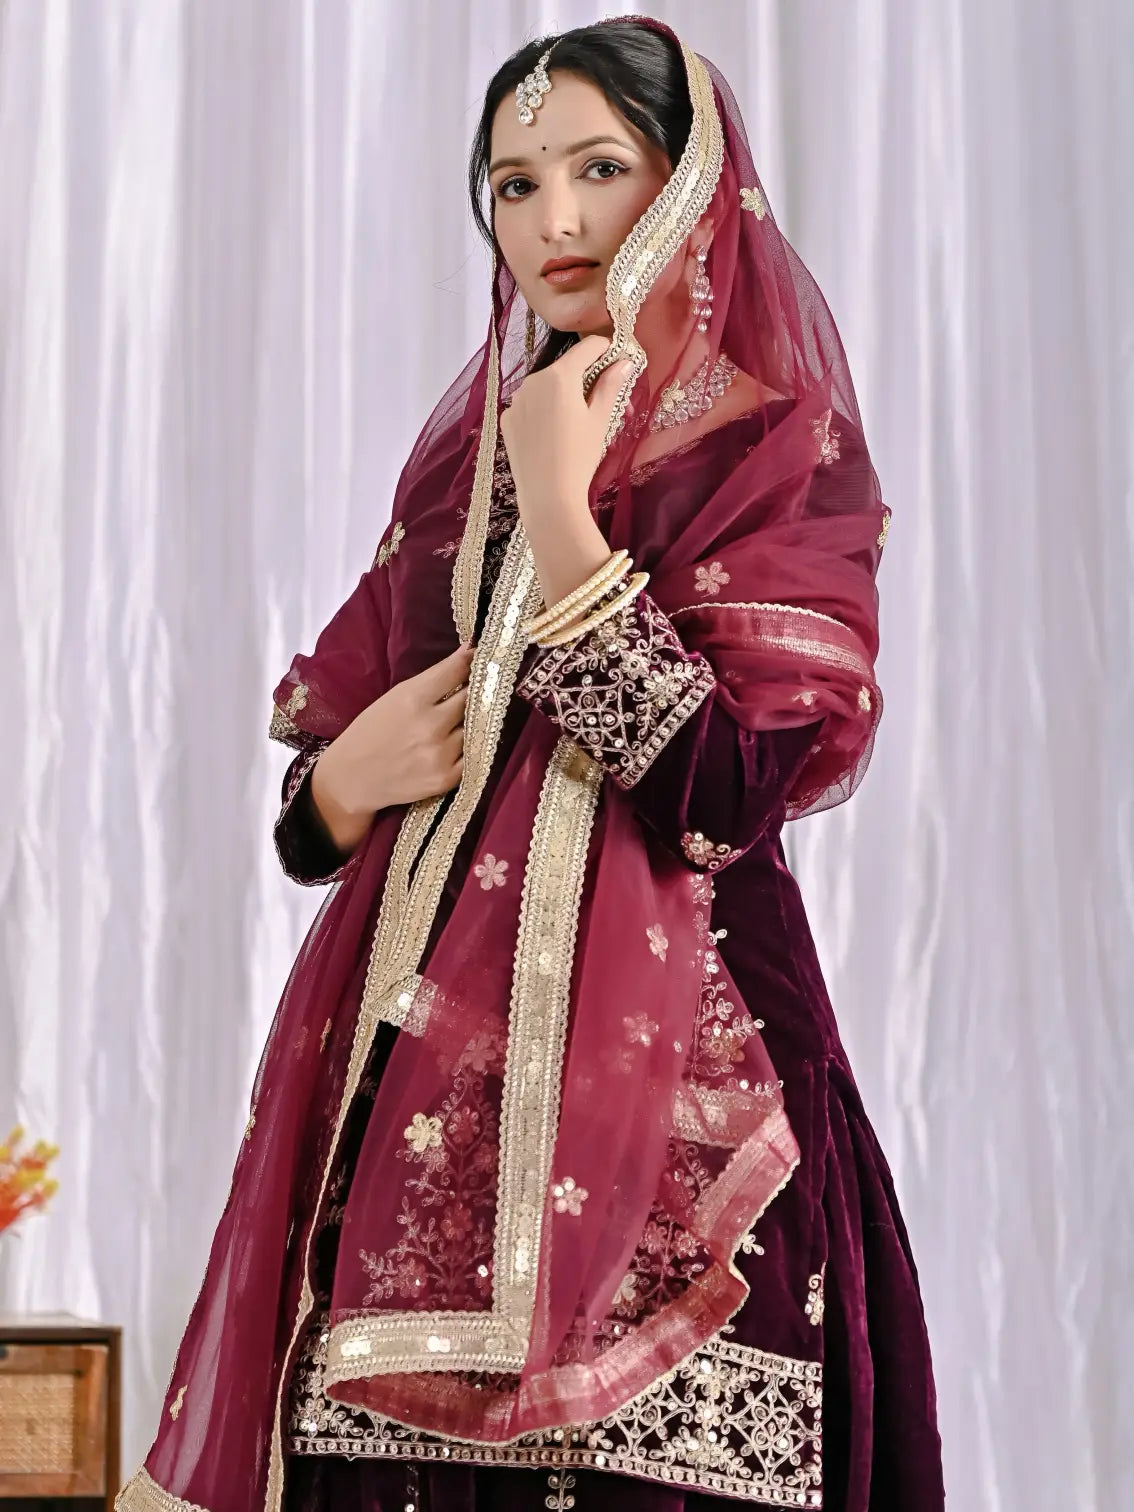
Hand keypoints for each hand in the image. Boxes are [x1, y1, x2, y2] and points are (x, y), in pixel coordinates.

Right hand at [310, 644, 473, 850]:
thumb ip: (432, 680)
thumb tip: (469, 655)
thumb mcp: (395, 697)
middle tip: (479, 687)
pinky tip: (458, 743)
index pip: (457, 671)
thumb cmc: (371, 731)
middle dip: (476, 691)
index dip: (472, 660)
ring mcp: (440, 754)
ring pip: (476, 727)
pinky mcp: (446, 778)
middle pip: (473, 699)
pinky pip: (473, 755)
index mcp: (412, 699)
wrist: (352, 778)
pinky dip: (470, 747)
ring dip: (473, 722)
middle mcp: (430, 726)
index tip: (482, 654)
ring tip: (459, 721)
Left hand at [500, 335, 631, 538]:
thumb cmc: (580, 458)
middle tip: (605, 402)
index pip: (587, 347)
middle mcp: (533, 379)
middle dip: (586, 378)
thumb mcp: (601, 420)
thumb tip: (625, 362)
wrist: (547, 497)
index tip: (618, 358)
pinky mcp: (508, 419)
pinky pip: (530, 405)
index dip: (606, 348)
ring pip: (546, 386)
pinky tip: (553, 434)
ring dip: (564, 394)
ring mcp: (516, 399)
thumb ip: (611, 385)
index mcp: (560, 375)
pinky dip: (544, 410)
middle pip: (566, 367)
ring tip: (578, 422)